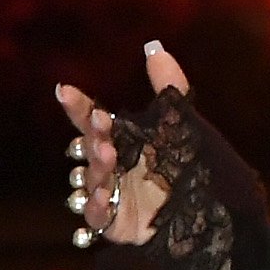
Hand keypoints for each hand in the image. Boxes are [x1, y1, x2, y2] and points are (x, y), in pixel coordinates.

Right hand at [54, 44, 192, 245]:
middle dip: (93, 134)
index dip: (78, 107)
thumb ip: (169, 85)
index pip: (90, 120)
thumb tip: (155, 47)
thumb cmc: (182, 163)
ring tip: (108, 154)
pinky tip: (103, 196)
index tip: (66, 90)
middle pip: (89, 147)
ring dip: (97, 167)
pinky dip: (98, 206)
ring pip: (92, 179)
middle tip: (101, 122)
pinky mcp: (114, 222)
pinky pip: (98, 215)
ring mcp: (109, 193)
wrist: (203, 210)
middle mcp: (108, 165)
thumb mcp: (180, 121)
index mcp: (117, 140)